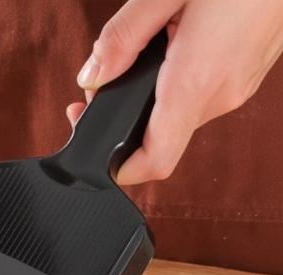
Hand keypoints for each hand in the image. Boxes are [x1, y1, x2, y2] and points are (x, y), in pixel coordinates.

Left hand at [68, 0, 282, 183]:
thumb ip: (122, 37)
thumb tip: (91, 77)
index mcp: (197, 79)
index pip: (156, 161)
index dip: (122, 170)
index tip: (98, 153)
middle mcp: (222, 93)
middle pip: (162, 137)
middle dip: (126, 119)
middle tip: (101, 84)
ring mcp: (241, 85)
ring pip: (181, 114)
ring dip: (153, 97)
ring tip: (146, 48)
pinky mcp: (250, 73)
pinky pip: (204, 94)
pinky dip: (179, 81)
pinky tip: (176, 42)